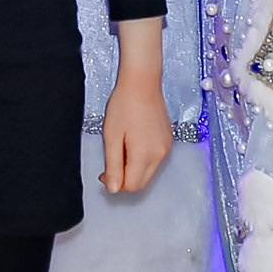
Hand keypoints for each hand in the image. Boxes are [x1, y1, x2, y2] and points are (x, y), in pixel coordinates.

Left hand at [102, 18, 170, 195]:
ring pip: (149, 172)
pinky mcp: (168, 140)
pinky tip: (132, 143)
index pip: (132, 186)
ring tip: (121, 148)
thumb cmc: (124, 104)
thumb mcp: (111, 136)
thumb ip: (113, 165)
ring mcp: (166, 147)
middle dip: (125, 178)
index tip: (104, 172)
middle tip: (110, 162)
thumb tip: (113, 189)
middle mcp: (160, 155)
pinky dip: (142, 159)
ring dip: (133, 169)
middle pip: (142, 182)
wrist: (142, 81)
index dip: (116, 184)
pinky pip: (155, 160)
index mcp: (145, 155)